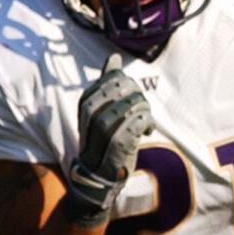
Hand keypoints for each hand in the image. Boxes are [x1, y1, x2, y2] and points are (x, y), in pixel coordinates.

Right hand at [65, 54, 154, 224]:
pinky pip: (138, 124)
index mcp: (87, 102)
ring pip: (133, 106)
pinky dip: (146, 124)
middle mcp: (91, 114)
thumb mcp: (102, 110)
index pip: (114, 79)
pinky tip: (145, 130)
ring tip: (143, 122)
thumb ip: (108, 83)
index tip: (130, 100)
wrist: (98, 176)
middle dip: (138, 98)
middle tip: (140, 111)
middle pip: (125, 89)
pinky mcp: (117, 146)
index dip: (129, 87)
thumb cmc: (104, 139)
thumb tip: (114, 58)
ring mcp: (102, 130)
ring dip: (144, 112)